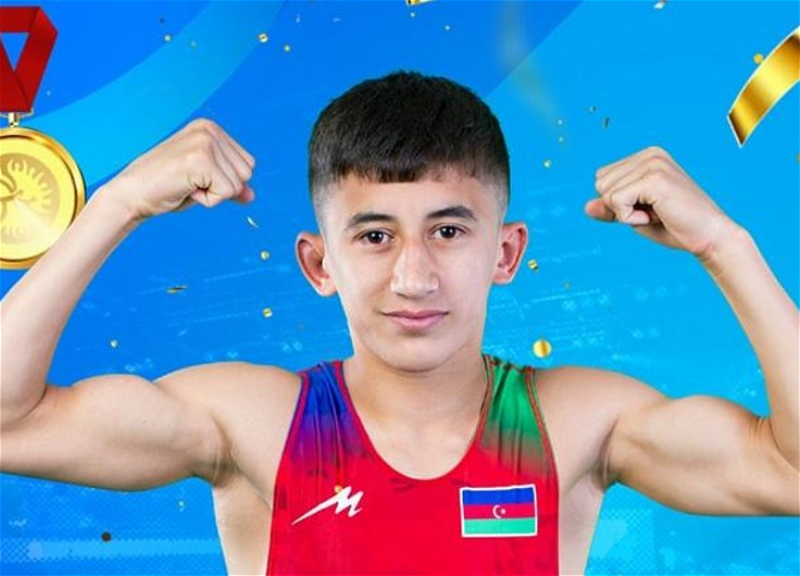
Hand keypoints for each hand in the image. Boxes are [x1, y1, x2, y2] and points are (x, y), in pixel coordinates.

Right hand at [107, 119, 255, 220]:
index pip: (248, 163)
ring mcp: (205, 142)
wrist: (131, 194)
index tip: (196, 177)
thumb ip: (231, 185)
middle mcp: (209, 129)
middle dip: (222, 187)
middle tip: (190, 182)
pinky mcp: (201, 159)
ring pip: (238, 185)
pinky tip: (185, 189)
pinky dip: (208, 201)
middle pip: (247, 173)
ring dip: (214, 194)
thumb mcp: (205, 183)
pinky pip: (226, 193)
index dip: (225, 180)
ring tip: (186, 184)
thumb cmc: (166, 188)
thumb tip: (252, 196)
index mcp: (211, 127)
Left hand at [584, 146, 738, 259]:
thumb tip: (586, 207)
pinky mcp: (654, 179)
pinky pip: (616, 201)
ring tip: (655, 214)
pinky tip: (654, 217)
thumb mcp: (634, 215)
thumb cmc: (675, 226)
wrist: (710, 237)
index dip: (616, 202)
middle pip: (600, 183)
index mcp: (646, 156)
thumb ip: (610, 208)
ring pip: (605, 193)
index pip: (602, 178)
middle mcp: (650, 154)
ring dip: (625, 213)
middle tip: (652, 212)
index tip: (646, 208)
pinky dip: (629, 218)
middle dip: (618, 207)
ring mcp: (653, 163)